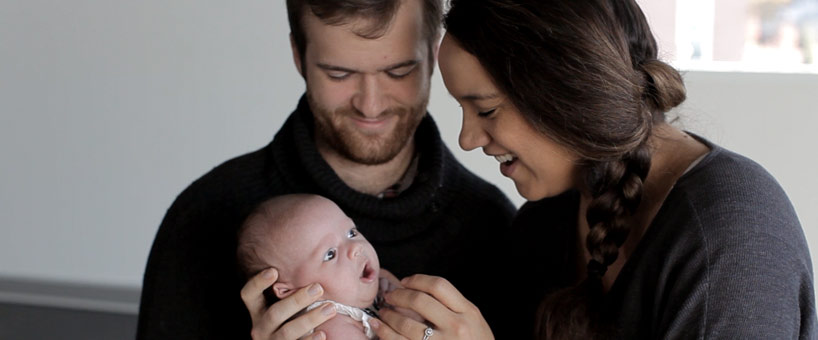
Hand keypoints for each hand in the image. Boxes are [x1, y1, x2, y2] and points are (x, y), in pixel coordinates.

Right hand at [240, 268, 337, 339]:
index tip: (273, 270)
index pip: (248, 295)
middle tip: (318, 287)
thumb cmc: (291, 320)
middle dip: (297, 300)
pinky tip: (323, 334)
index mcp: (258, 312)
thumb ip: (289, 292)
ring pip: (288, 331)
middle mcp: (261, 327)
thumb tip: (316, 260)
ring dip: (310, 318)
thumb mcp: (284, 307)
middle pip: (274, 313)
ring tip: (330, 308)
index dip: (257, 283)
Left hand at [371, 274, 493, 339]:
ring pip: (406, 324)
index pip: (439, 286)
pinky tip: (378, 328)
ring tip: (383, 313)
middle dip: (398, 296)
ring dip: (389, 316)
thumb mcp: (475, 322)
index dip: (417, 280)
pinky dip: (385, 334)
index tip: (405, 282)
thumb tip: (419, 292)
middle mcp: (456, 327)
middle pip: (420, 301)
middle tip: (389, 297)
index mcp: (468, 312)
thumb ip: (453, 307)